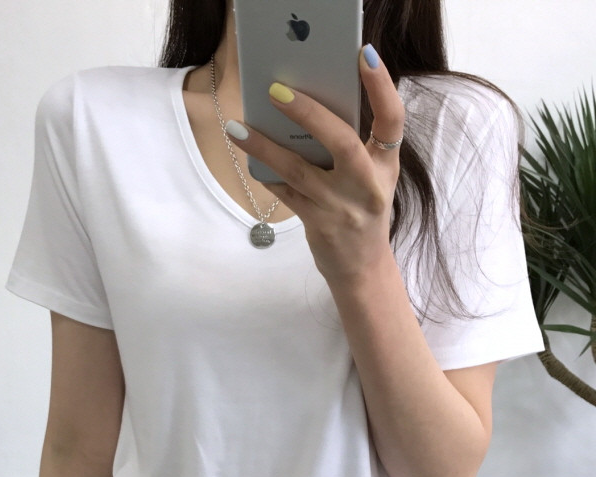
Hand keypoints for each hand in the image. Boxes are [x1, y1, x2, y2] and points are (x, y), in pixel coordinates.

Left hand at [226, 43, 404, 284]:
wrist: (363, 270)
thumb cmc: (362, 213)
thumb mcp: (370, 180)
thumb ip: (352, 148)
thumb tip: (306, 108)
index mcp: (386, 167)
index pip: (391, 120)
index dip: (381, 86)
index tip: (364, 55)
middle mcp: (368, 186)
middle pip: (341, 142)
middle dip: (309, 113)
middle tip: (277, 90)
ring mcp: (342, 208)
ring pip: (299, 170)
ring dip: (265, 147)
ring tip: (238, 127)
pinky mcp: (319, 225)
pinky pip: (286, 194)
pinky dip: (267, 175)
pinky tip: (250, 159)